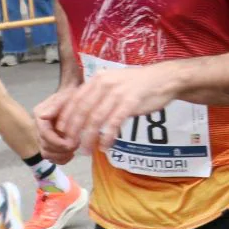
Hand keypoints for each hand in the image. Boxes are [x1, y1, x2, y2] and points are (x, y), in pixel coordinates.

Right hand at [32, 88, 78, 166]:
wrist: (73, 97)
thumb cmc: (70, 95)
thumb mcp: (65, 96)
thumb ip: (55, 106)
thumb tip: (43, 117)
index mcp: (40, 116)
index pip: (44, 135)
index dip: (57, 142)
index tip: (71, 143)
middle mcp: (39, 128)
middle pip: (45, 147)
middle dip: (61, 150)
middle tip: (76, 145)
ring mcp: (44, 137)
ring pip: (47, 154)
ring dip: (61, 156)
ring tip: (73, 150)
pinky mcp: (50, 143)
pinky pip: (52, 157)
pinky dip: (62, 159)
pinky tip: (71, 154)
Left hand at [58, 62, 179, 155]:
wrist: (165, 79)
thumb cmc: (140, 84)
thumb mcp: (115, 83)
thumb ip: (100, 94)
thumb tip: (84, 113)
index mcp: (98, 79)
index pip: (75, 99)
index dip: (67, 117)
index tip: (62, 132)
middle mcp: (105, 84)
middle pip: (82, 110)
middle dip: (74, 130)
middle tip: (70, 145)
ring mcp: (118, 93)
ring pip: (96, 118)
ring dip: (89, 137)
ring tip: (86, 150)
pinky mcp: (131, 102)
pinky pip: (114, 123)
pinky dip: (107, 137)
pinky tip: (105, 146)